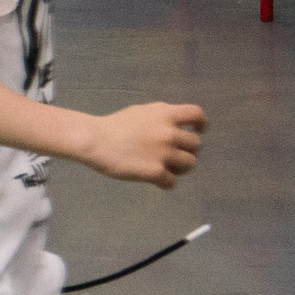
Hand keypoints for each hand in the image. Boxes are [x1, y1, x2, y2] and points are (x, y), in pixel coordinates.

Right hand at [78, 101, 204, 186]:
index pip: (197, 114)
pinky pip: (172, 182)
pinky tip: (156, 181)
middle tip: (173, 155)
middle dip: (186, 150)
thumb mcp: (140, 112)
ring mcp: (164, 153)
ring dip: (180, 167)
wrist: (93, 140)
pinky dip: (166, 183)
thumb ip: (160, 117)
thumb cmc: (112, 126)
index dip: (202, 124)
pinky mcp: (155, 171)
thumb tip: (173, 125)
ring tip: (166, 169)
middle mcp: (169, 133)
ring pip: (189, 164)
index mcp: (165, 114)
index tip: (198, 130)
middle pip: (195, 144)